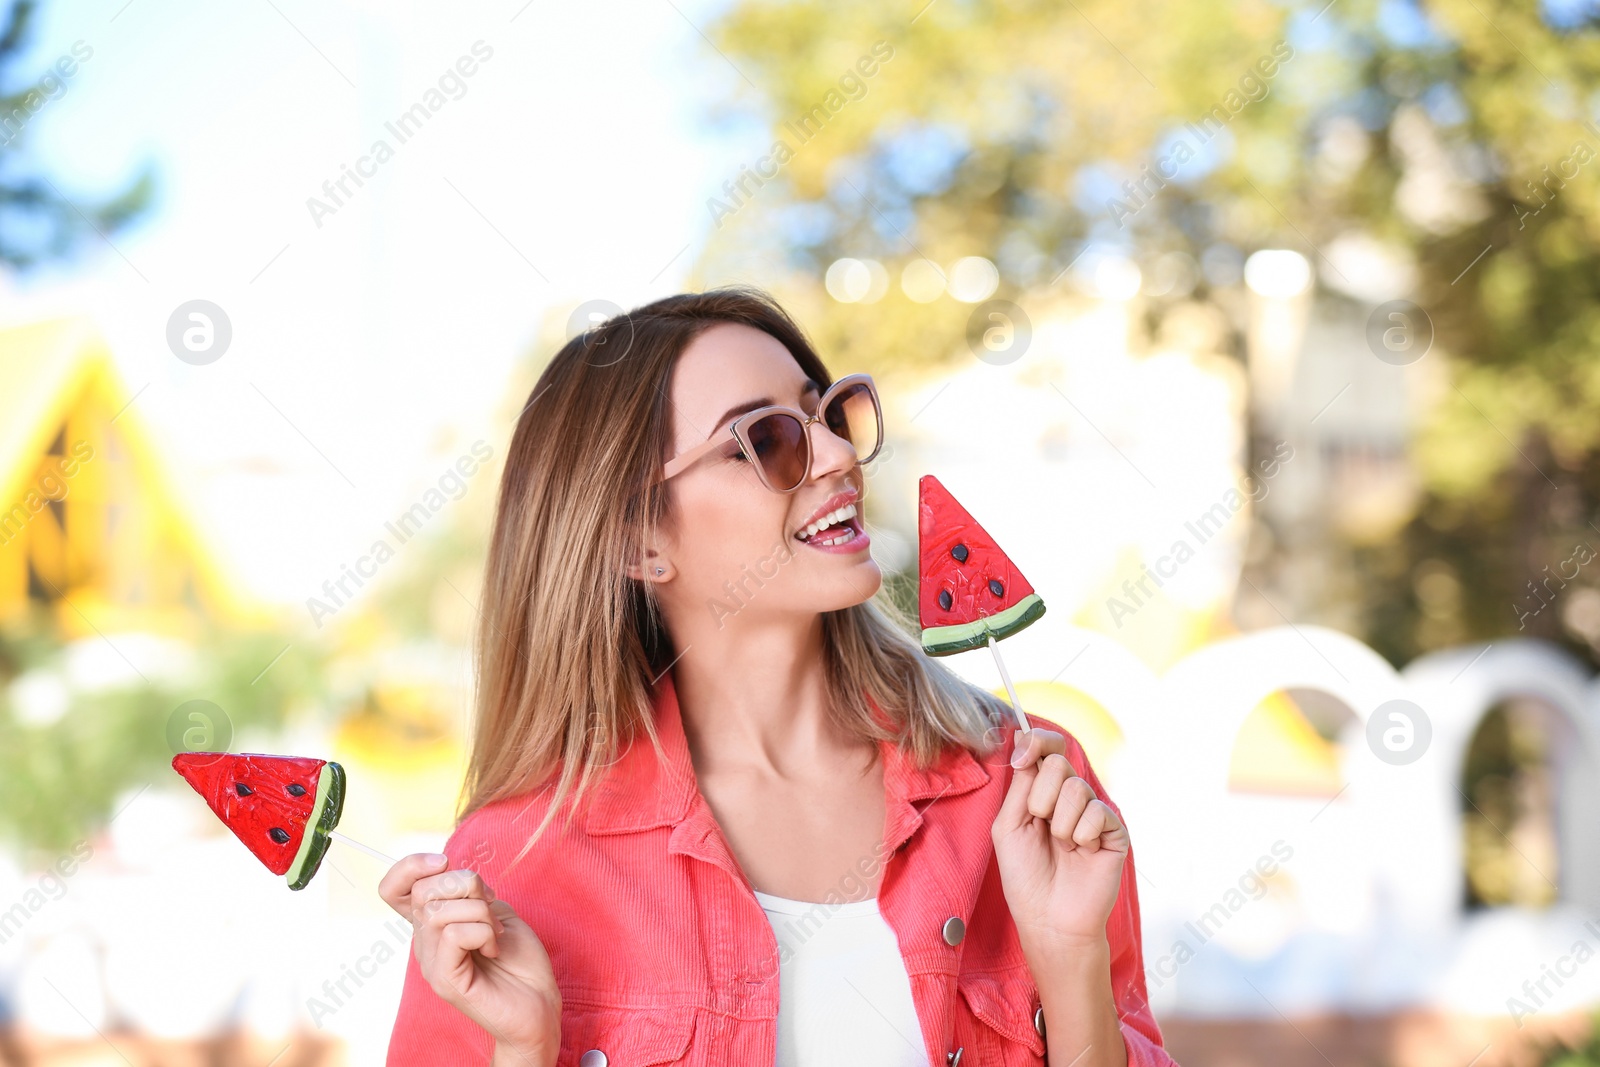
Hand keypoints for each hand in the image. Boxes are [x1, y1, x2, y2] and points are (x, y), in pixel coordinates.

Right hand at [380, 854, 560, 1065]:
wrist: (539, 1000)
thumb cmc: (519, 957)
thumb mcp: (494, 909)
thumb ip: (467, 891)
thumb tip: (445, 871)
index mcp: (433, 923)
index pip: (394, 888)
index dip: (410, 865)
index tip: (443, 862)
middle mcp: (424, 942)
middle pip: (423, 890)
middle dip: (466, 884)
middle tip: (491, 908)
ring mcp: (431, 963)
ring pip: (439, 910)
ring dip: (480, 911)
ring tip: (495, 933)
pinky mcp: (444, 980)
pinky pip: (453, 934)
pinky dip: (483, 932)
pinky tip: (493, 949)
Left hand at [991, 729, 1128, 959]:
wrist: (1048, 918)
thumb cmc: (1025, 876)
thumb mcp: (1009, 825)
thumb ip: (1020, 784)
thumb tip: (1024, 739)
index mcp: (1042, 791)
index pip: (1047, 747)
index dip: (1036, 742)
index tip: (1022, 757)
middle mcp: (1070, 797)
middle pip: (1058, 763)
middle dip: (1040, 797)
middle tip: (1040, 825)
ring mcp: (1094, 813)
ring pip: (1076, 788)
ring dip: (1059, 823)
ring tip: (1062, 847)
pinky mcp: (1114, 831)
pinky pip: (1097, 813)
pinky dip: (1082, 835)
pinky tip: (1082, 853)